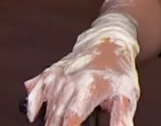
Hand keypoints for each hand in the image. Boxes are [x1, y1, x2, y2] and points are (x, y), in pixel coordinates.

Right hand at [25, 14, 140, 125]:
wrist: (108, 43)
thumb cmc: (119, 71)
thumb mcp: (127, 95)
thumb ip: (121, 118)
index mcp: (88, 88)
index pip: (71, 120)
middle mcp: (68, 82)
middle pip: (56, 119)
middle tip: (77, 124)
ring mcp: (56, 77)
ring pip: (48, 111)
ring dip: (52, 121)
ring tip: (64, 123)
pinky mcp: (49, 74)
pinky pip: (34, 94)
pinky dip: (33, 107)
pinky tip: (36, 116)